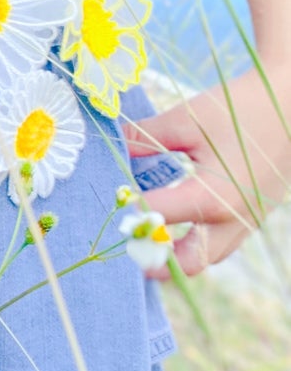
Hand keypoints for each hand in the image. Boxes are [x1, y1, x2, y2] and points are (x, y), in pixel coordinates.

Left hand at [125, 69, 290, 276]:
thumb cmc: (240, 108)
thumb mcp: (185, 119)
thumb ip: (144, 138)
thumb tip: (114, 146)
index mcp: (211, 199)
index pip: (156, 219)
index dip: (130, 212)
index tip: (113, 201)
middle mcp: (232, 219)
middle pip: (189, 262)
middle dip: (157, 259)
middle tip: (132, 244)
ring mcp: (249, 220)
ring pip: (210, 256)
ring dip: (180, 254)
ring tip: (152, 238)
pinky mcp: (257, 213)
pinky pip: (225, 240)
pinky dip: (201, 240)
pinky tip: (182, 224)